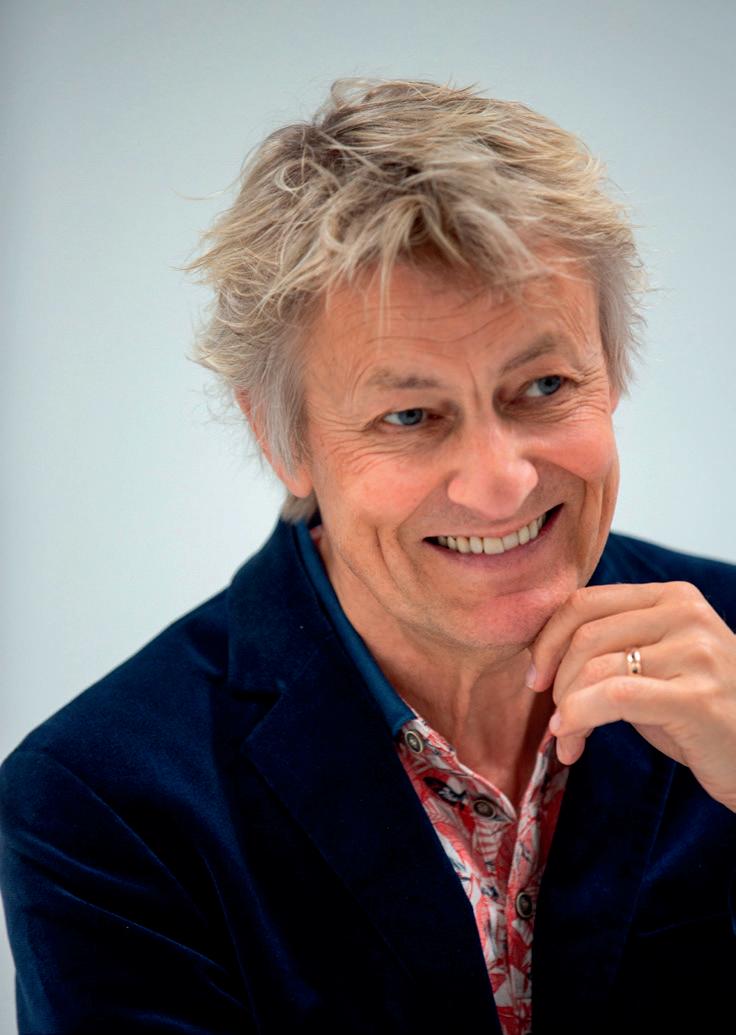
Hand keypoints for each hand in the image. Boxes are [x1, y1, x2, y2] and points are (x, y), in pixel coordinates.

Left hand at [527, 581, 735, 811]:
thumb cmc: (701, 710)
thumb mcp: (658, 663)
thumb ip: (613, 645)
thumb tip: (541, 657)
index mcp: (673, 597)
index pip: (585, 601)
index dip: (547, 640)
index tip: (537, 676)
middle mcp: (687, 616)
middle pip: (585, 635)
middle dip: (556, 682)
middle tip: (554, 719)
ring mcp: (696, 654)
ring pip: (595, 669)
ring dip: (567, 711)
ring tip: (568, 739)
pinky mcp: (697, 698)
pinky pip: (613, 698)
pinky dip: (580, 719)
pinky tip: (574, 743)